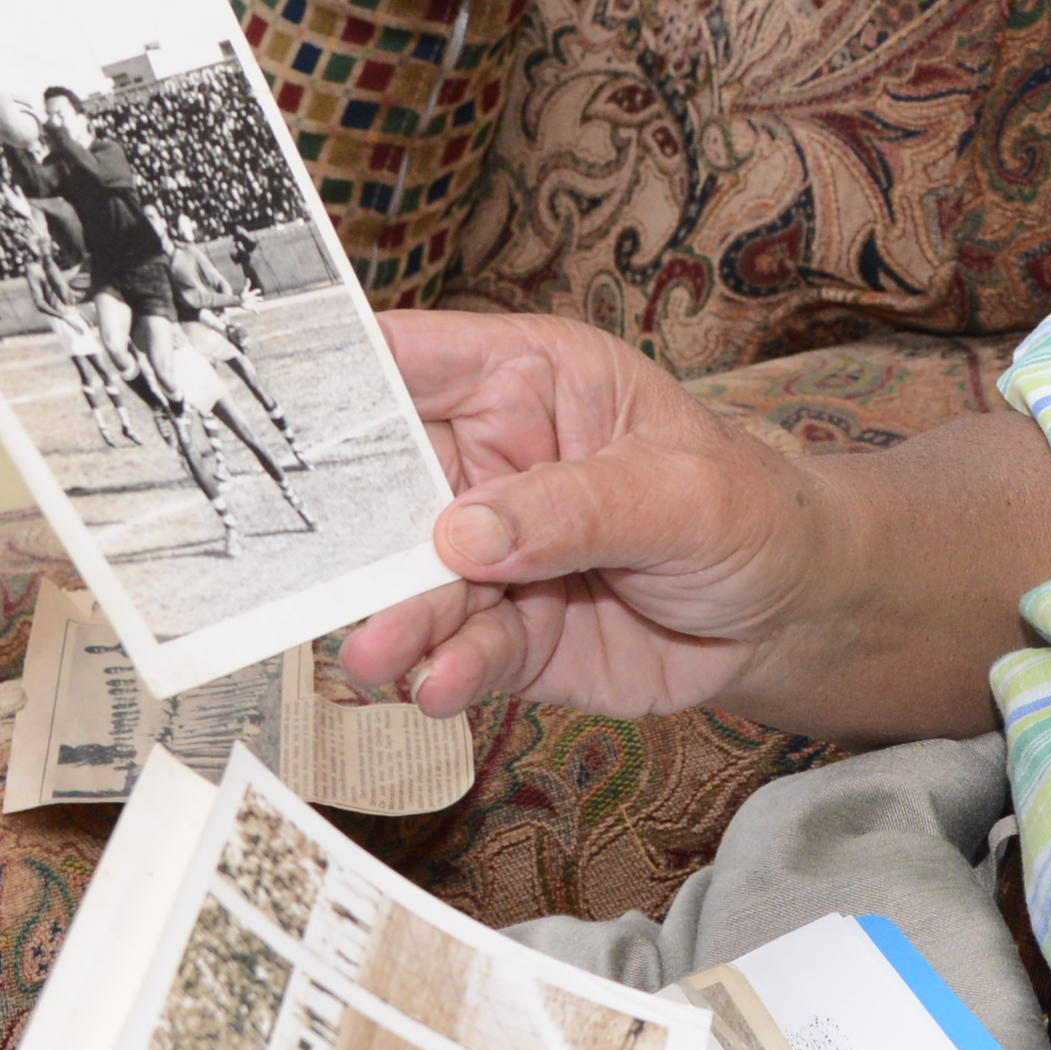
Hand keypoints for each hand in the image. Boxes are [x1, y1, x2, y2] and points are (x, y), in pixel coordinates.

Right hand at [344, 311, 1050, 744]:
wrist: (792, 615)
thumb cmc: (748, 510)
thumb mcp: (680, 493)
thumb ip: (574, 507)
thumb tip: (463, 532)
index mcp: (521, 382)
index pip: (404, 361)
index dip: (327, 375)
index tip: (258, 402)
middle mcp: (484, 464)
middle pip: (379, 487)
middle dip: (339, 530)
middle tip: (298, 569)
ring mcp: (486, 555)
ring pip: (408, 583)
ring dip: (390, 618)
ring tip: (382, 652)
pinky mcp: (503, 634)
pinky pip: (455, 652)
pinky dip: (444, 673)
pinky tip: (443, 687)